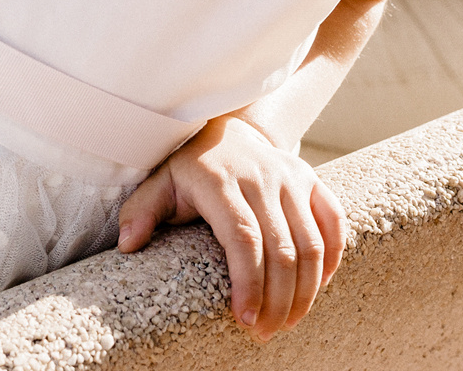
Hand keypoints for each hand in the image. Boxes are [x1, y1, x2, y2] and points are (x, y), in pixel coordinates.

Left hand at [116, 114, 345, 342]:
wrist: (225, 129)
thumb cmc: (188, 168)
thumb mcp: (159, 183)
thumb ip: (141, 211)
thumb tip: (128, 246)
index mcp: (220, 180)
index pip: (243, 239)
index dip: (249, 283)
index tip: (245, 320)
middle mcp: (261, 176)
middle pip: (282, 250)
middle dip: (278, 300)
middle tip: (265, 333)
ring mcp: (291, 176)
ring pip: (312, 244)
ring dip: (305, 292)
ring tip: (287, 323)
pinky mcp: (312, 180)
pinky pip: (334, 224)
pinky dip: (332, 260)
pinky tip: (317, 290)